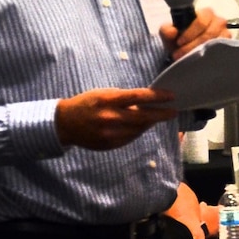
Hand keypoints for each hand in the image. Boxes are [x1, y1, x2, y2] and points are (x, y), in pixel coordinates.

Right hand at [56, 87, 177, 150]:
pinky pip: (131, 137)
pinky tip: (139, 126)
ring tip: (155, 116)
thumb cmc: (86, 104)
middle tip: (173, 111)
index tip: (171, 96)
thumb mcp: (103, 94)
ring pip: (139, 129)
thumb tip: (147, 102)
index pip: (139, 97)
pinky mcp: (110, 144)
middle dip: (162, 114)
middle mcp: (110, 117)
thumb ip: (124, 98)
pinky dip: (137, 131)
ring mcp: (111, 133)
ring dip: (149, 122)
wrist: (65, 123)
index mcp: (108, 100)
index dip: (157, 97)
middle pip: (144, 117)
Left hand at [160, 7, 229, 60]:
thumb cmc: (180, 40)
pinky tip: (200, 59)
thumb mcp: (169, 35)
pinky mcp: (228, 45)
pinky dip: (209, 55)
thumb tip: (172, 31)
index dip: (190, 32)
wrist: (186, 52)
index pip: (201, 20)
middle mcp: (219, 21)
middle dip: (193, 44)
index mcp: (205, 13)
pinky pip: (221, 51)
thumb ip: (166, 30)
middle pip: (209, 32)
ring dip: (199, 51)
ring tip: (187, 57)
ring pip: (214, 43)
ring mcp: (225, 34)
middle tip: (180, 54)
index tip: (179, 42)